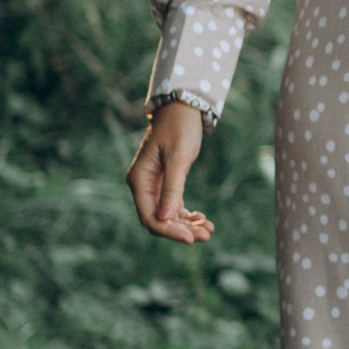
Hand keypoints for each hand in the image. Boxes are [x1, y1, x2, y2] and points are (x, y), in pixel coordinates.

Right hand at [127, 99, 213, 245]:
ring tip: (209, 230)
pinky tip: (203, 220)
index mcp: (139, 180)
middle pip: (159, 219)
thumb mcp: (178, 158)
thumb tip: (165, 218)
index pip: (149, 216)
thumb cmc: (179, 129)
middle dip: (181, 230)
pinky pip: (174, 207)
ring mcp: (154, 186)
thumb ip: (172, 188)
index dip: (169, 230)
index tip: (191, 239)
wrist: (183, 109)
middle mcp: (143, 185)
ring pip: (168, 215)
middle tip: (207, 235)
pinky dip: (188, 215)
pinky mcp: (166, 184)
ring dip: (187, 225)